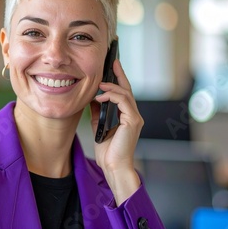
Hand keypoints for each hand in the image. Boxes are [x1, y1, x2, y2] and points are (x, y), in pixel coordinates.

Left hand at [90, 59, 142, 203]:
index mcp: (126, 116)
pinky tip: (100, 97)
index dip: (118, 79)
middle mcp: (133, 115)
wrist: (113, 167)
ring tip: (100, 83)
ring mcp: (134, 118)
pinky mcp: (133, 121)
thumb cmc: (108, 151)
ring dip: (112, 87)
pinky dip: (112, 97)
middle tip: (112, 62)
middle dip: (119, 74)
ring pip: (126, 94)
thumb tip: (92, 99)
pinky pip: (123, 102)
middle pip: (127, 89)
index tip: (111, 67)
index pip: (123, 93)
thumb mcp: (99, 126)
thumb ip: (98, 112)